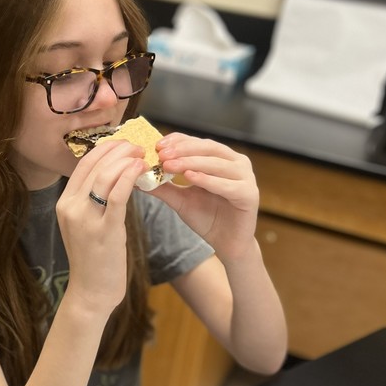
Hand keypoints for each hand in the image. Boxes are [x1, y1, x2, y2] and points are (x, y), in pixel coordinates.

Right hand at [57, 140, 146, 311]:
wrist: (91, 293)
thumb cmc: (94, 260)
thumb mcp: (86, 225)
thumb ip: (93, 202)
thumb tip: (113, 177)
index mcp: (64, 204)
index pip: (82, 165)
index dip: (104, 149)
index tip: (123, 142)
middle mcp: (70, 208)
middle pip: (93, 165)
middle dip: (117, 149)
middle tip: (137, 144)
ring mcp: (85, 219)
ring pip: (104, 176)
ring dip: (125, 160)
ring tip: (142, 154)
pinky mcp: (104, 231)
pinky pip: (116, 196)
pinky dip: (128, 177)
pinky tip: (140, 169)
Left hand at [150, 133, 259, 261]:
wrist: (227, 244)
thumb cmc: (207, 218)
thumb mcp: (180, 199)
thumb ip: (163, 187)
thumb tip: (136, 177)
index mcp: (221, 158)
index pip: (198, 142)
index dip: (179, 141)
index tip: (158, 145)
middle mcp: (237, 163)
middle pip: (208, 149)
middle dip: (183, 150)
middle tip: (161, 154)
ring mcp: (246, 177)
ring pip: (217, 164)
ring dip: (192, 162)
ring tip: (170, 165)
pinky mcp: (250, 195)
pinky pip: (227, 185)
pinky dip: (209, 180)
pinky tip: (191, 178)